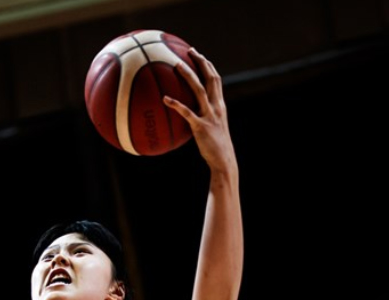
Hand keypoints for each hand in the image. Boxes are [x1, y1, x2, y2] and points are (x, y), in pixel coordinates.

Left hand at [163, 48, 236, 172]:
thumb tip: (187, 113)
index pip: (216, 80)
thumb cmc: (215, 147)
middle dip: (201, 62)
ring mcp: (210, 115)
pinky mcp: (201, 126)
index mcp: (220, 105)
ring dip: (189, 75)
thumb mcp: (212, 128)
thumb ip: (203, 117)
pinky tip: (164, 99)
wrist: (223, 160)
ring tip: (176, 64)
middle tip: (189, 51)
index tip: (198, 54)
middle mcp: (217, 107)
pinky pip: (187, 112)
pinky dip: (176, 104)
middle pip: (211, 78)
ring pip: (199, 90)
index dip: (207, 65)